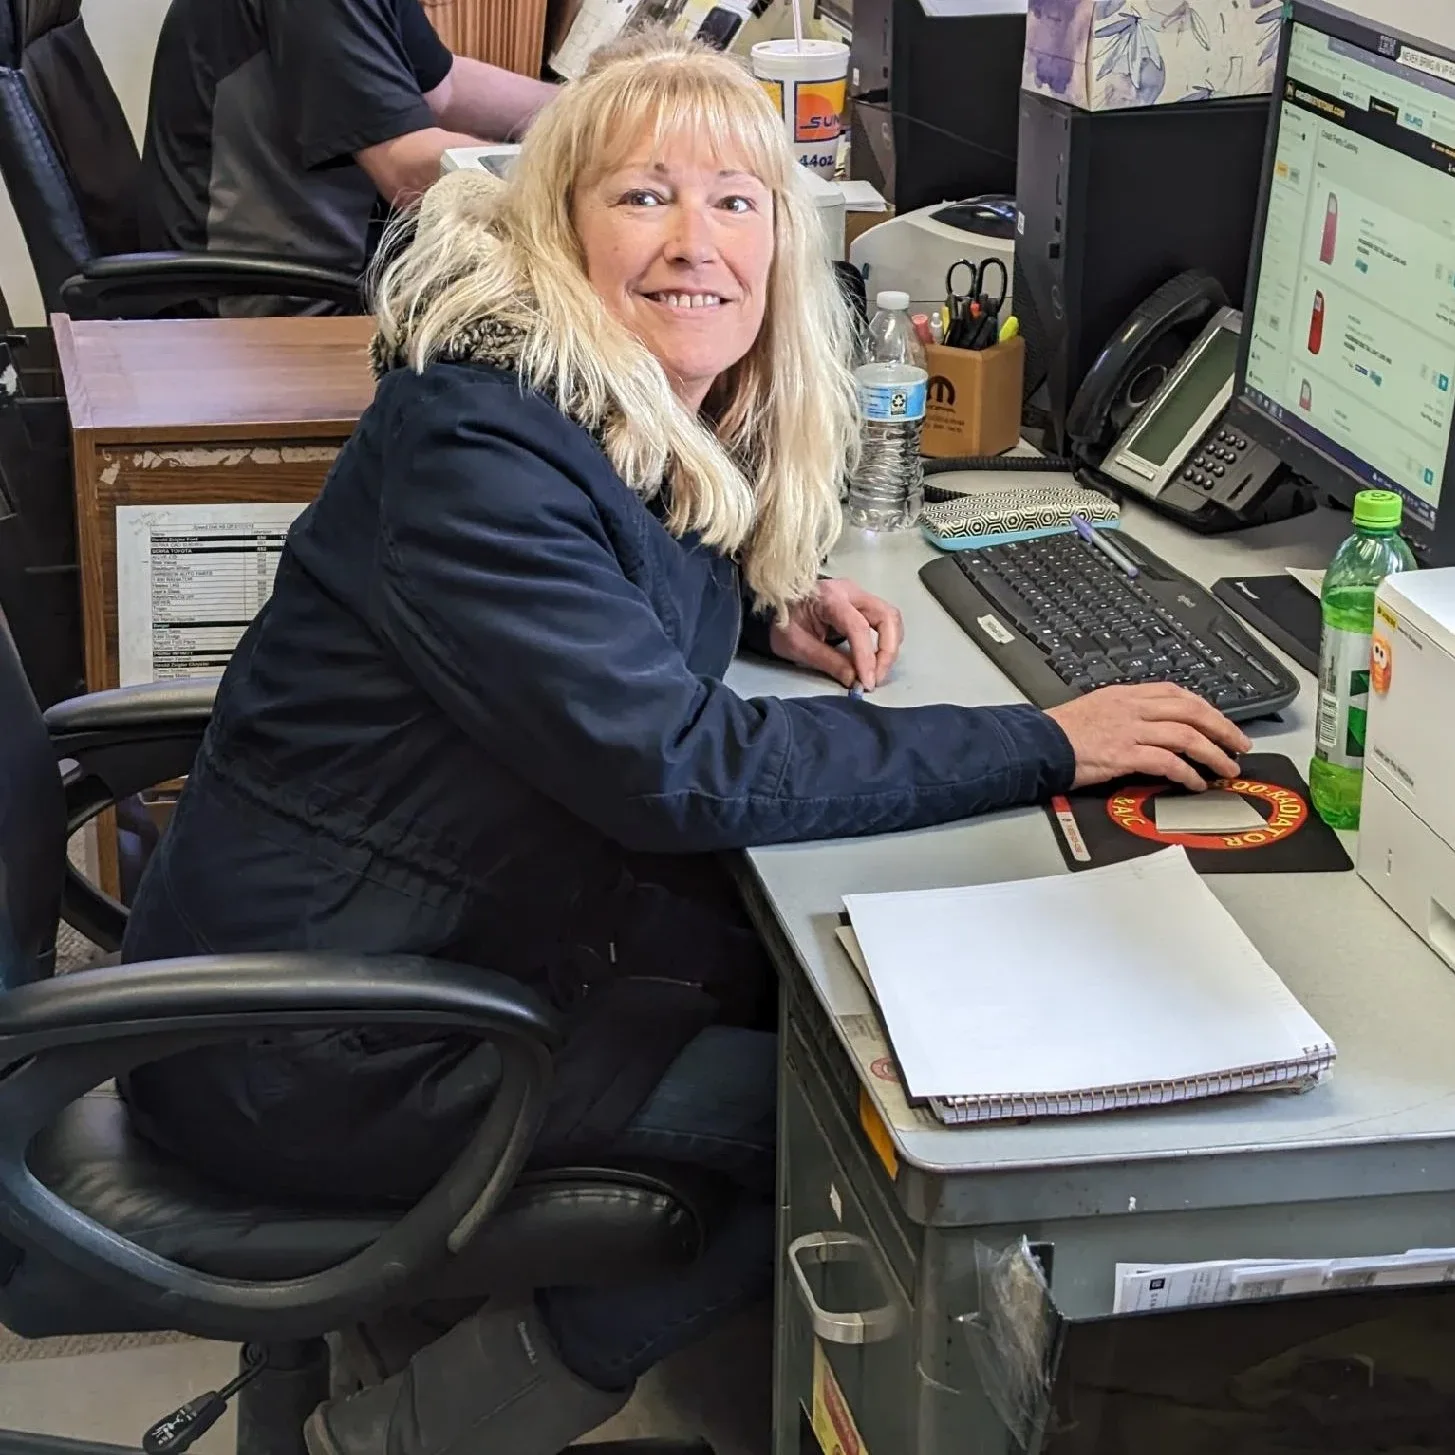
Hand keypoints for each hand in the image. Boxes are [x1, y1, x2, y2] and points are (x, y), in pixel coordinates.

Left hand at [769, 578, 903, 691]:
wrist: (775, 607)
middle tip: (876, 677)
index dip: (866, 656)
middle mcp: (850, 591)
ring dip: (890, 647)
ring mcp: (858, 596)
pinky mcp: (862, 605)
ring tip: (876, 672)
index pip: (858, 626)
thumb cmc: (781, 623)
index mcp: (829, 597)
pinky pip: (884, 622)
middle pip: (887, 616)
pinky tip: (874, 661)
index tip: (867, 681)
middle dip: (887, 651)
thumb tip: (855, 680)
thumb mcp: (797, 645)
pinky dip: (886, 642)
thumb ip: (828, 662)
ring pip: (891, 618)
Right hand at [1046, 684, 1252, 791]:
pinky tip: (1196, 783)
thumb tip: (1150, 727)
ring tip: (1227, 769)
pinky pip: (1167, 762)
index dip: (1205, 707)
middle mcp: (1132, 708)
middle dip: (1222, 728)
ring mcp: (1130, 730)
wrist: (1038, 743)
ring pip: (1186, 735)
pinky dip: (1187, 773)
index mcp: (1125, 694)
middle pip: (1191, 710)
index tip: (1219, 722)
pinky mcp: (1125, 755)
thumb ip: (1125, 713)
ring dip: (1213, 753)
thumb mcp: (1096, 708)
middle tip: (1240, 744)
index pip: (1176, 693)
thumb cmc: (1061, 732)